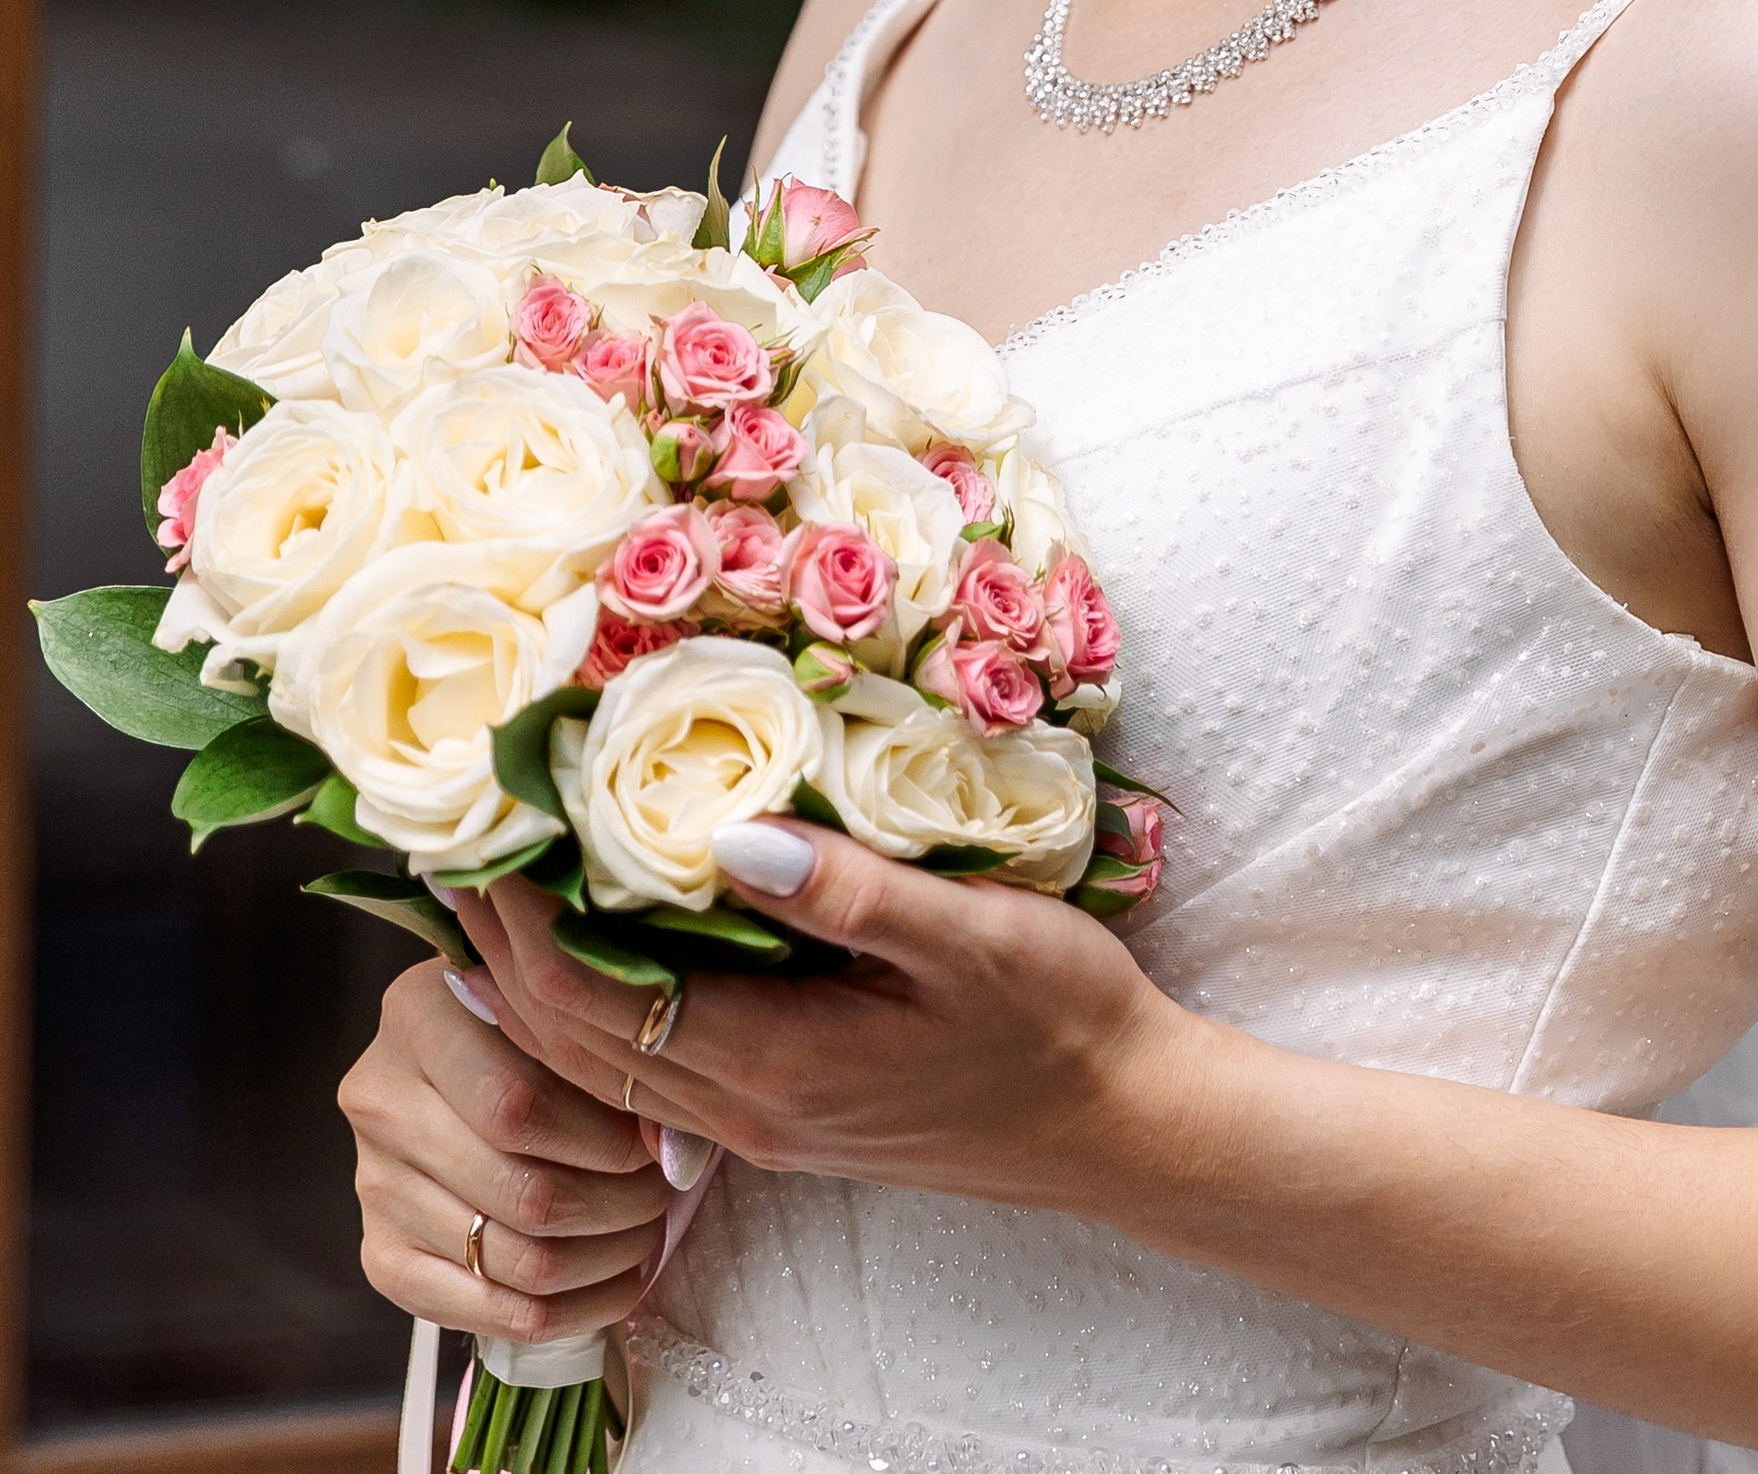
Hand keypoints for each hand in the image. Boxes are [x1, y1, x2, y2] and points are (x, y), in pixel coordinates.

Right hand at [340, 958, 677, 1345]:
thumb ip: (594, 1054)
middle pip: (524, 1194)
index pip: (519, 1108)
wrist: (444, 1057)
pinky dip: (572, 1312)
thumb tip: (669, 1142)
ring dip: (605, 1259)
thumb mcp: (547, 1002)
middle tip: (664, 1193)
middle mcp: (380, 1103)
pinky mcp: (382, 1258)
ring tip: (647, 1232)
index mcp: (417, 1016)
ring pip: (517, 1262)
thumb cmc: (517, 1018)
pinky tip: (617, 1283)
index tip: (657, 1144)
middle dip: (619, 1205)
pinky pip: (490, 1315)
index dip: (605, 1141)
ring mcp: (372, 1187)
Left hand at [446, 824, 1197, 1205]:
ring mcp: (759, 1120)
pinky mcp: (785, 1110)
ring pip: (600, 1058)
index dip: (517, 916)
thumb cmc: (1056, 1018)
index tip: (475, 823)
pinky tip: (599, 939)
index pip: (593, 997)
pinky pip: (652, 1061)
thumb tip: (728, 832)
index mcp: (774, 1064)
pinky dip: (597, 999)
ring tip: (492, 879)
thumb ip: (848, 892)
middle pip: (568, 1037)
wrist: (1118, 1123)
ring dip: (534, 976)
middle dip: (495, 943)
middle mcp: (743, 1107)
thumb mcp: (968, 938)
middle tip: (449, 835)